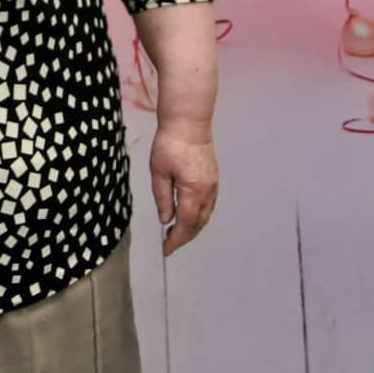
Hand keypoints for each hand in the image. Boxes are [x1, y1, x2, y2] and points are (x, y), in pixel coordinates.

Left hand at [148, 125, 217, 257]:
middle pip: (198, 223)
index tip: (165, 250)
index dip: (176, 239)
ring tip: (176, 234)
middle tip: (168, 244)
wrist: (189, 122)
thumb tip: (165, 220)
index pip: (185, 223)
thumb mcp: (159, 172)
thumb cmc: (169, 144)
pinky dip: (199, 217)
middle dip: (184, 237)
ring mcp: (214, 185)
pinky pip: (209, 206)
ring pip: (206, 216)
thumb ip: (163, 198)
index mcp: (193, 191)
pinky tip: (188, 217)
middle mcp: (208, 191)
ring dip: (192, 228)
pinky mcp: (214, 179)